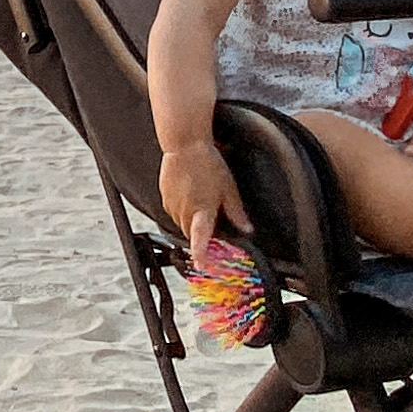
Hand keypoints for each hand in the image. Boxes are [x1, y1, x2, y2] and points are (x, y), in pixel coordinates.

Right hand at [158, 139, 243, 255]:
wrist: (184, 145)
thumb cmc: (208, 164)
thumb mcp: (228, 188)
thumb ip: (236, 212)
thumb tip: (247, 229)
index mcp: (203, 210)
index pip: (200, 239)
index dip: (201, 255)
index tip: (202, 266)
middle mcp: (185, 211)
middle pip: (193, 233)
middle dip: (202, 232)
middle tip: (212, 220)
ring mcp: (172, 206)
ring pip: (183, 224)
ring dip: (192, 220)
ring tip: (201, 200)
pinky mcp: (165, 198)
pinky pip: (174, 212)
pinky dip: (183, 210)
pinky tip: (190, 194)